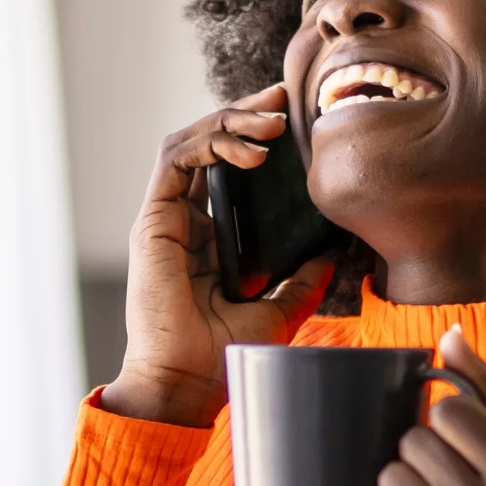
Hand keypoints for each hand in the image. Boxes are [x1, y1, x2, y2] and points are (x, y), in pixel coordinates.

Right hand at [103, 84, 336, 426]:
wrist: (186, 384)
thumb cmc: (223, 356)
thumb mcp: (280, 310)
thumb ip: (301, 279)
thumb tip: (332, 252)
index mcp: (212, 238)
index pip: (231, 168)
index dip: (256, 137)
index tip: (292, 121)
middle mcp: (186, 221)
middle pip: (211, 144)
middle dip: (246, 113)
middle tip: (284, 101)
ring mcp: (166, 217)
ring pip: (192, 141)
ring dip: (231, 120)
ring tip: (272, 120)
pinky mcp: (153, 220)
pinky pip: (177, 159)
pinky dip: (212, 142)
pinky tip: (251, 150)